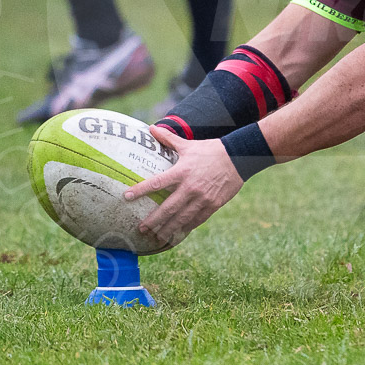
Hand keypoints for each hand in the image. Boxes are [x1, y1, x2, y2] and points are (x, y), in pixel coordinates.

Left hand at [124, 125, 243, 246]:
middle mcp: (190, 187)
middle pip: (168, 208)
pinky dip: (186, 228)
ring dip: (167, 229)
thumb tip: (151, 127)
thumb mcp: (189, 144)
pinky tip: (177, 233)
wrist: (238, 158)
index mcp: (182, 171)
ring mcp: (202, 198)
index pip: (157, 183)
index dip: (141, 190)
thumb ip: (169, 139)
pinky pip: (196, 220)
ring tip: (157, 237)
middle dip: (153, 220)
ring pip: (181, 218)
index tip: (126, 197)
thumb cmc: (211, 150)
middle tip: (141, 228)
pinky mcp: (213, 205)